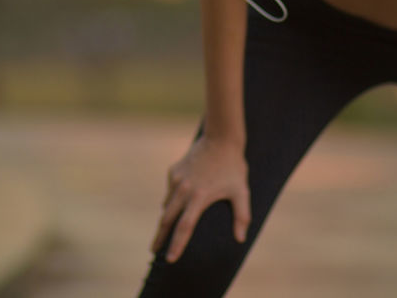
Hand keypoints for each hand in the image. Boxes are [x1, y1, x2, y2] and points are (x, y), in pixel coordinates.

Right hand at [151, 135, 250, 262]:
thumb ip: (242, 216)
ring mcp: (176, 179)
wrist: (221, 138)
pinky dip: (172, 199)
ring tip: (164, 230)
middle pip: (167, 219)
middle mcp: (184, 189)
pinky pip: (170, 191)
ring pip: (167, 204)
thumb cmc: (233, 167)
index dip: (177, 245)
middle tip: (154, 251)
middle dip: (160, 237)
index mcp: (199, 197)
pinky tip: (179, 202)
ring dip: (166, 218)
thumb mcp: (242, 192)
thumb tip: (241, 239)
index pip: (184, 227)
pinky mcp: (173, 171)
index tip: (169, 259)